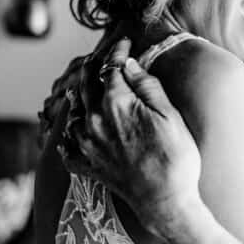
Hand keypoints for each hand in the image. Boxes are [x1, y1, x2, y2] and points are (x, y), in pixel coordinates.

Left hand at [60, 38, 202, 236]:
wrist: (166, 203)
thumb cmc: (176, 158)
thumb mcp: (169, 115)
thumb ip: (147, 86)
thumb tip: (128, 64)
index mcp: (115, 104)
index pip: (110, 66)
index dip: (117, 50)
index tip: (125, 41)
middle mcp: (93, 121)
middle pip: (85, 84)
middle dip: (93, 66)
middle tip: (102, 57)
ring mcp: (86, 145)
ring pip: (73, 110)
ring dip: (79, 95)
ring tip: (85, 86)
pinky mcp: (87, 165)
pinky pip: (66, 145)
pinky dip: (67, 134)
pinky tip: (72, 130)